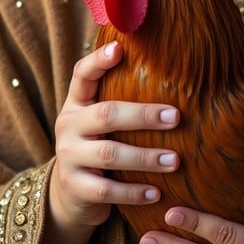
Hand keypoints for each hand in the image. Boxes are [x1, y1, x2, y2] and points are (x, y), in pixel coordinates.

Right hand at [39, 41, 179, 243]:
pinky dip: (134, 192)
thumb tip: (176, 72)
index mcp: (77, 103)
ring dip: (145, 158)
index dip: (99, 60)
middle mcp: (68, 125)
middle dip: (143, 115)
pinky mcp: (74, 187)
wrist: (71, 194)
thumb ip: (123, 99)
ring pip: (109, 154)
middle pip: (106, 114)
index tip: (120, 48)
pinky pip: (107, 190)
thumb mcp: (103, 120)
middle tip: (176, 117)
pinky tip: (157, 193)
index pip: (82, 74)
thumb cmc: (100, 145)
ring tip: (175, 160)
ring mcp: (68, 156)